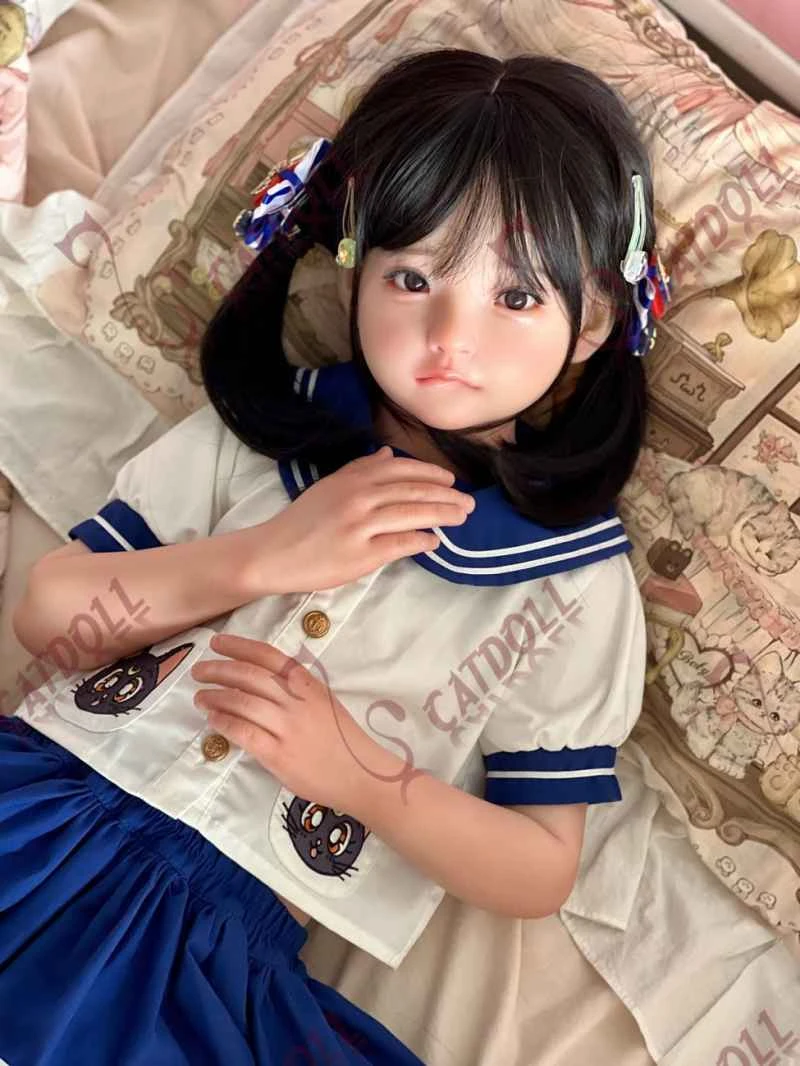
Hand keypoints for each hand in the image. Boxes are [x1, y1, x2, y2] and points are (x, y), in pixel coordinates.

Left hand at [191, 632, 401, 811]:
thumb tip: (258, 679)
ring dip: (215, 696)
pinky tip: (212, 718)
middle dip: (219, 669)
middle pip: (249, 676)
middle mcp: (297, 701)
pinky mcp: (278, 754)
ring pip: (242, 702)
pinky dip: (223, 722)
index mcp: (308, 684)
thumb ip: (296, 688)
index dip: (238, 646)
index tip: (217, 642)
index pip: (268, 656)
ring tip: (200, 696)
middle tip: (199, 670)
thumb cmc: (343, 739)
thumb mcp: (324, 702)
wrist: (360, 774)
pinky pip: (243, 732)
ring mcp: (287, 727)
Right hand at [253, 446, 474, 593]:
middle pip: (413, 492)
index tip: (450, 481)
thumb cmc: (302, 522)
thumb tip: (387, 454)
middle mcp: (359, 497)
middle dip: (446, 496)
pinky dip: (422, 540)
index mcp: (352, 479)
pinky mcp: (361, 554)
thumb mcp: (329, 486)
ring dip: (442, 515)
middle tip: (468, 503)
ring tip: (460, 519)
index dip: (430, 474)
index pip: (401, 470)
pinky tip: (434, 542)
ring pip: (412, 515)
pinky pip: (401, 543)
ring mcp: (361, 526)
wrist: (273, 552)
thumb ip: (359, 469)